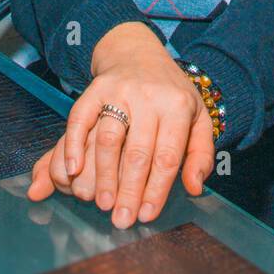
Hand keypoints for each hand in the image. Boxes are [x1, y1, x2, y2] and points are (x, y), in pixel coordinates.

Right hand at [27, 24, 215, 228]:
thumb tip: (195, 188)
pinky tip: (73, 170)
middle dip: (129, 190)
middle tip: (121, 220)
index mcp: (178, 106)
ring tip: (100, 203)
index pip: (167, 156)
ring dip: (103, 174)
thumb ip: (201, 154)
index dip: (156, 189)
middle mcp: (149, 97)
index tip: (146, 216)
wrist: (139, 53)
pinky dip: (73, 144)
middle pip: (138, 152)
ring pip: (109, 138)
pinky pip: (81, 117)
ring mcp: (120, 90)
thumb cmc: (171, 95)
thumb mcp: (197, 117)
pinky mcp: (95, 88)